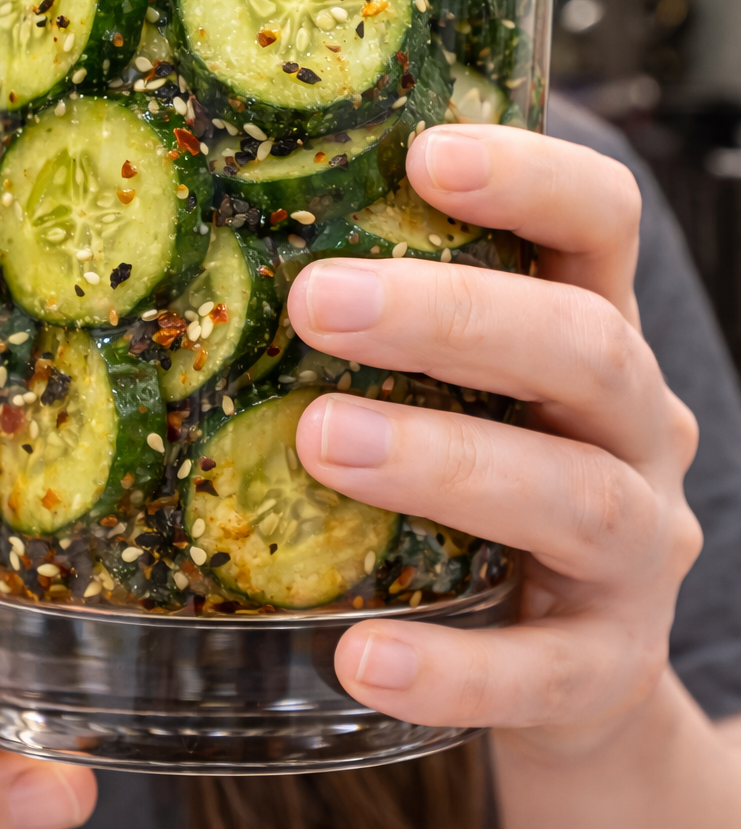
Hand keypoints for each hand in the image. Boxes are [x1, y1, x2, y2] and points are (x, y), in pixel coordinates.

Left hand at [288, 123, 701, 751]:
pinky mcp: (609, 666)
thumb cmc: (475, 487)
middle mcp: (636, 426)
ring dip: (444, 463)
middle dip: (451, 317)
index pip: (601, 222)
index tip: (425, 155)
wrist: (567, 672)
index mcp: (592, 329)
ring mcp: (637, 549)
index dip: (531, 178)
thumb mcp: (457, 391)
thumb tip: (190, 243)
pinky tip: (357, 657)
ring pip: (572, 495)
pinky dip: (452, 666)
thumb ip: (380, 330)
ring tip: (320, 442)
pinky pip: (542, 671)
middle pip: (585, 346)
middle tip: (316, 301)